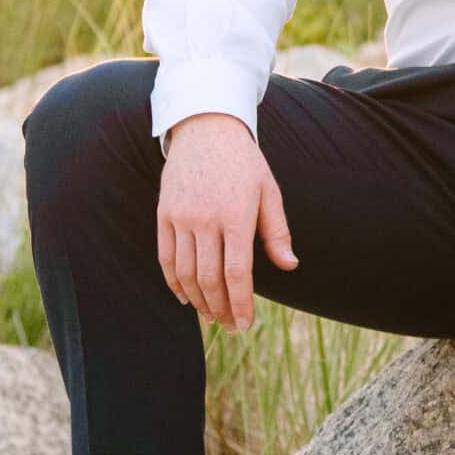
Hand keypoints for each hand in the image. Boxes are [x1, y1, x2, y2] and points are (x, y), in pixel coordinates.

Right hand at [157, 113, 297, 329]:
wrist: (206, 129)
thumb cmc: (244, 163)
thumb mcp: (269, 191)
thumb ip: (277, 231)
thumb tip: (289, 266)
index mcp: (237, 214)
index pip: (238, 272)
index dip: (241, 304)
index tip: (245, 324)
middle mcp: (206, 218)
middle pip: (210, 278)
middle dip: (220, 308)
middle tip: (229, 325)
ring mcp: (182, 217)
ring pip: (186, 272)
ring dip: (198, 300)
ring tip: (211, 314)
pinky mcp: (164, 214)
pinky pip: (165, 257)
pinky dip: (174, 282)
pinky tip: (185, 297)